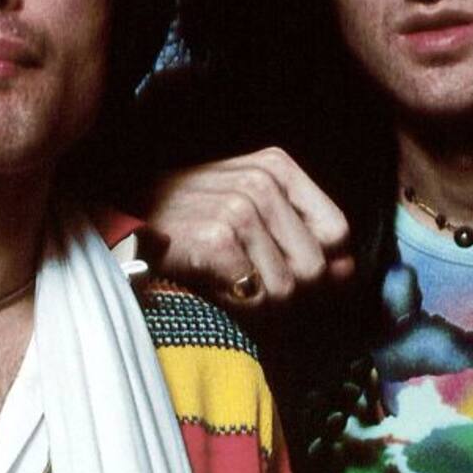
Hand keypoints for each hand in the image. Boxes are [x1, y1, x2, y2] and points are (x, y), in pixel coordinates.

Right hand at [141, 148, 353, 306]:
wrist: (122, 218)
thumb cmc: (193, 217)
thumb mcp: (251, 207)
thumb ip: (305, 234)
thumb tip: (349, 270)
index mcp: (278, 167)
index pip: (337, 232)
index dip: (324, 263)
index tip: (292, 269)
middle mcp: (262, 181)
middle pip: (315, 266)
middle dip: (290, 288)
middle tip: (252, 280)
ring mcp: (239, 208)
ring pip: (286, 287)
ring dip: (259, 300)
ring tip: (230, 280)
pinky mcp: (216, 239)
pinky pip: (254, 296)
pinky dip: (236, 305)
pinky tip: (214, 286)